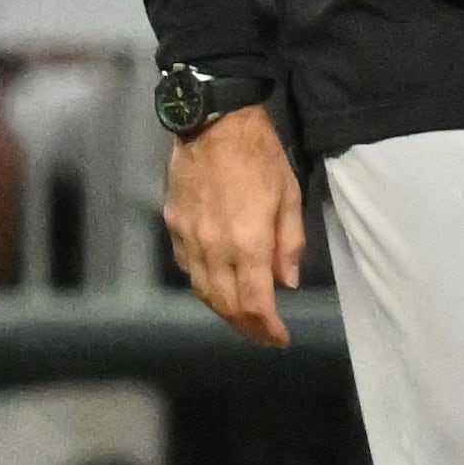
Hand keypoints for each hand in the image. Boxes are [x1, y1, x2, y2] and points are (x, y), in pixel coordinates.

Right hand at [162, 109, 300, 345]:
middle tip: (264, 335)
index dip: (266, 327)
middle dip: (245, 326)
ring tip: (244, 317)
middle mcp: (213, 247)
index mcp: (247, 241)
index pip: (254, 301)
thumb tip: (287, 283)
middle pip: (224, 304)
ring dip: (223, 309)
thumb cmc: (260, 156)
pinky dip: (204, 283)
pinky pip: (187, 268)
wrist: (213, 125)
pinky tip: (219, 284)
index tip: (279, 338)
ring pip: (202, 290)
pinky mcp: (173, 227)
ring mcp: (188, 238)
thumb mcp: (289, 196)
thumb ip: (290, 243)